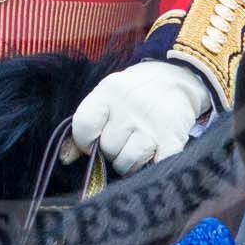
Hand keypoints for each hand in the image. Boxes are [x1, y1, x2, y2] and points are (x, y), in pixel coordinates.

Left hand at [69, 60, 211, 174]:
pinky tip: (154, 156)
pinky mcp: (172, 139)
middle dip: (112, 150)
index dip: (84, 141)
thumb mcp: (107, 96)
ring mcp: (152, 124)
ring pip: (127, 163)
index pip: (84, 125)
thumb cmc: (134, 92)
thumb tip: (66, 158)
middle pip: (107, 148)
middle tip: (124, 139)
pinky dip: (152, 167)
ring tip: (138, 148)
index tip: (92, 142)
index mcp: (109, 92)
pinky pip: (154, 166)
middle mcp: (129, 106)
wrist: (178, 78)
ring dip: (131, 162)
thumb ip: (86, 123)